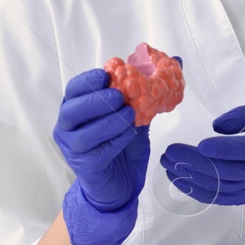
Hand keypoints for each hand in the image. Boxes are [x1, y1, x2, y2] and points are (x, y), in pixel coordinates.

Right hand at [53, 58, 180, 244]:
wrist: (121, 183)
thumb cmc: (122, 145)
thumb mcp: (137, 114)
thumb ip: (149, 89)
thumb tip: (176, 61)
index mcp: (77, 109)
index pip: (74, 89)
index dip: (88, 80)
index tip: (107, 74)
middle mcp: (68, 128)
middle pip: (72, 109)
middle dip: (97, 100)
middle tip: (120, 96)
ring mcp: (73, 149)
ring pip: (83, 133)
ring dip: (108, 121)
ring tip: (130, 115)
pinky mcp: (85, 167)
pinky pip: (97, 152)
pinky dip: (115, 140)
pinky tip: (129, 135)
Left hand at [160, 101, 244, 238]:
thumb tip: (216, 126)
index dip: (224, 149)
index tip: (201, 145)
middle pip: (226, 171)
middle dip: (196, 162)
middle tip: (171, 152)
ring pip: (217, 186)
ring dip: (189, 176)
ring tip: (167, 162)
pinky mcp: (238, 198)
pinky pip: (214, 197)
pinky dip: (193, 189)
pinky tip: (176, 177)